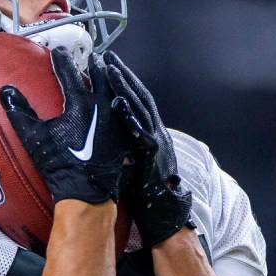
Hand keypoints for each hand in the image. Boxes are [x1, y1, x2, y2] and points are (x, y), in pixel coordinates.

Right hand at [0, 49, 131, 203]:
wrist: (86, 191)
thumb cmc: (59, 164)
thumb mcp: (34, 138)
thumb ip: (19, 112)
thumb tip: (6, 91)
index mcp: (79, 103)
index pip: (69, 72)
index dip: (61, 59)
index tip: (57, 51)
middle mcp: (102, 106)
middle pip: (100, 76)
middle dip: (93, 65)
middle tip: (90, 58)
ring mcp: (117, 120)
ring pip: (117, 90)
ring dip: (111, 79)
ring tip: (108, 72)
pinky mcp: (125, 133)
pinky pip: (125, 109)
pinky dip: (120, 100)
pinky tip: (118, 102)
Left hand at [104, 51, 193, 245]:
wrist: (168, 219)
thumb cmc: (147, 195)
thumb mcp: (137, 165)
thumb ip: (127, 150)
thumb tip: (107, 141)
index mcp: (152, 135)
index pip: (139, 101)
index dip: (126, 82)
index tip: (111, 64)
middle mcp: (157, 134)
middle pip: (140, 97)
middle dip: (124, 75)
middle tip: (108, 56)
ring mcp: (157, 144)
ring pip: (140, 108)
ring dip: (124, 87)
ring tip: (109, 69)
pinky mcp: (152, 157)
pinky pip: (139, 132)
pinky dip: (128, 116)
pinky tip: (115, 102)